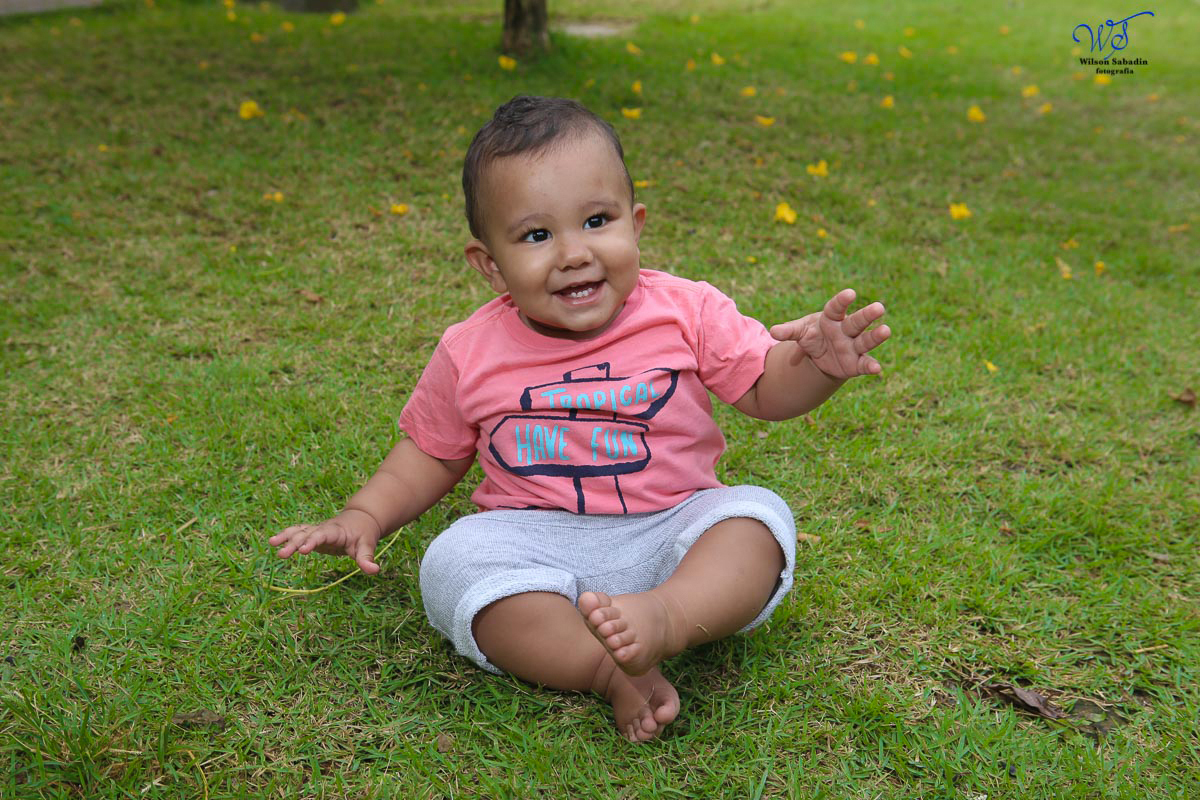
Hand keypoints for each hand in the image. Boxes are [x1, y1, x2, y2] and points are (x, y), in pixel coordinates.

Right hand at [268, 508, 382, 574]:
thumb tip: (374, 571)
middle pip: (307, 534)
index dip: (312, 541)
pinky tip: (273, 541)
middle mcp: (323, 528)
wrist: (361, 519)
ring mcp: (316, 529)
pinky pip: (297, 531)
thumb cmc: (364, 534)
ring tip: (272, 543)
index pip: (323, 535)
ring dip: (286, 536)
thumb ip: (367, 558)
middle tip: (282, 554)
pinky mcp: (312, 533)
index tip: (302, 550)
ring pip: (299, 531)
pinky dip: (286, 534)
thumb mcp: (368, 545)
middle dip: (294, 543)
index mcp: (336, 531)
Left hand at [769, 289, 889, 378]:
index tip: (850, 293)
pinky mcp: (856, 363)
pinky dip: (871, 366)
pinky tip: (877, 369)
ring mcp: (853, 346)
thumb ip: (789, 331)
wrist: (819, 356)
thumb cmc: (812, 336)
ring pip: (866, 340)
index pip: (837, 307)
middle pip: (858, 321)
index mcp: (832, 318)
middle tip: (879, 307)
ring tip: (886, 330)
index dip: (842, 300)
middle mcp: (846, 330)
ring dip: (876, 336)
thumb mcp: (800, 332)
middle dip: (867, 315)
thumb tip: (773, 331)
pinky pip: (865, 363)